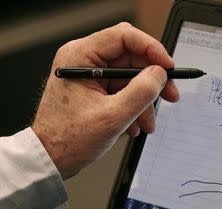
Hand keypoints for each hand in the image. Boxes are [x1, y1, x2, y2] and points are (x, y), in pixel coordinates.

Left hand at [32, 22, 178, 178]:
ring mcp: (89, 75)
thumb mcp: (113, 116)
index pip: (125, 36)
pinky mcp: (94, 89)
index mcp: (81, 56)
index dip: (152, 49)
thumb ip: (141, 92)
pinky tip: (135, 124)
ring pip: (130, 77)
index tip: (168, 67)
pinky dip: (134, 106)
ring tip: (148, 122)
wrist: (51, 158)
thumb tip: (160, 74)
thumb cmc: (68, 139)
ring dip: (144, 100)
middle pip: (131, 58)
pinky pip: (123, 90)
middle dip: (153, 81)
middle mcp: (84, 60)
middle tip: (170, 95)